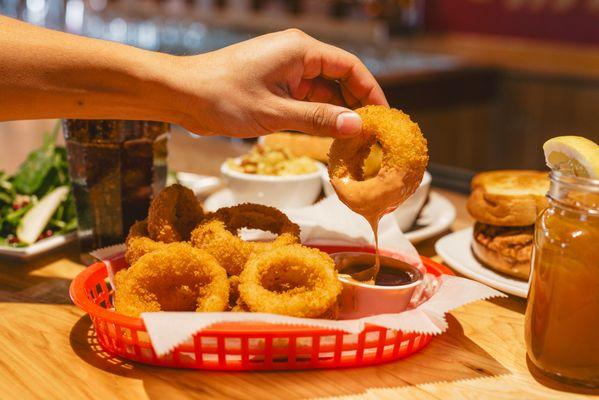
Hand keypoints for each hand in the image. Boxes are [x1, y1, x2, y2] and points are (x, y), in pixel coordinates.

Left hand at [174, 29, 387, 137]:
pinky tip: (326, 135)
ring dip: (336, 112)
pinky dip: (317, 114)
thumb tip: (356, 126)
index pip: (350, 66)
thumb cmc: (222, 97)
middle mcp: (296, 54)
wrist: (180, 94)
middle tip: (371, 134)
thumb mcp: (275, 113)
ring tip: (352, 140)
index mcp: (300, 50)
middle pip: (339, 78)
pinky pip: (305, 97)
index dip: (371, 92)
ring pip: (323, 90)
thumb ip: (318, 119)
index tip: (383, 118)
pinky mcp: (274, 83)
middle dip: (356, 104)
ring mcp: (284, 68)